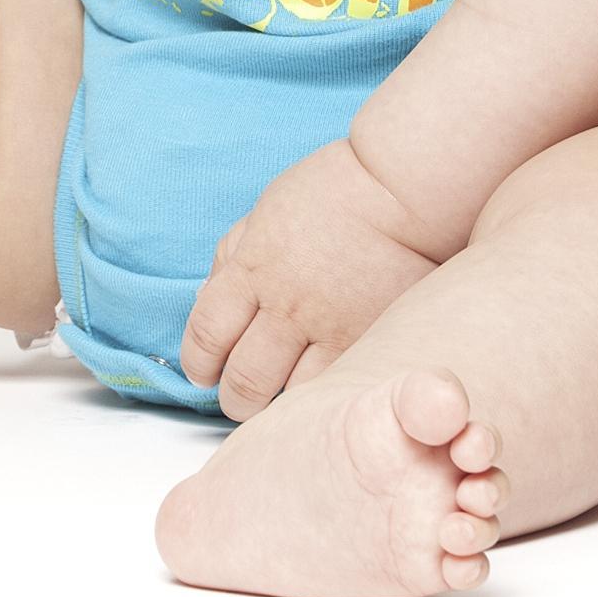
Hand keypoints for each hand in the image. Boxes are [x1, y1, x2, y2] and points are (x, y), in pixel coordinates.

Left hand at [177, 136, 442, 421]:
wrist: (400, 190)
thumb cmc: (331, 194)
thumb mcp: (264, 212)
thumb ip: (231, 258)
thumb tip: (204, 303)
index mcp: (253, 267)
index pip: (206, 334)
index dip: (197, 364)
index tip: (203, 372)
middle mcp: (285, 304)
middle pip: (242, 379)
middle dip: (234, 398)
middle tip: (241, 396)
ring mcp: (329, 327)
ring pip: (288, 397)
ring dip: (277, 406)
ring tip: (281, 397)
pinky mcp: (370, 341)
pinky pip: (334, 389)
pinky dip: (320, 398)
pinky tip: (320, 391)